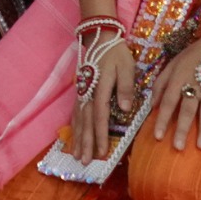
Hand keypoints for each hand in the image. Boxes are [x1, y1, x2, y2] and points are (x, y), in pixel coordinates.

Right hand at [69, 35, 140, 163]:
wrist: (99, 37)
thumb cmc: (116, 53)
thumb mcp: (126, 66)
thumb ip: (126, 87)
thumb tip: (125, 109)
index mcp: (100, 88)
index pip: (100, 115)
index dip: (100, 135)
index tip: (102, 152)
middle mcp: (87, 93)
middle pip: (86, 122)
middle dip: (86, 143)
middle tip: (84, 162)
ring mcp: (81, 93)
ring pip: (78, 119)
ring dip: (78, 139)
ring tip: (78, 156)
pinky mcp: (79, 92)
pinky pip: (75, 113)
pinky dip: (74, 128)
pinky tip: (74, 139)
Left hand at [150, 31, 200, 150]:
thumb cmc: (192, 55)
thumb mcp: (172, 64)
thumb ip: (161, 84)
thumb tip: (152, 105)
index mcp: (179, 79)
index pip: (168, 102)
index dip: (163, 119)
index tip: (157, 136)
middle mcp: (194, 86)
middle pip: (187, 110)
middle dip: (182, 129)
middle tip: (178, 147)